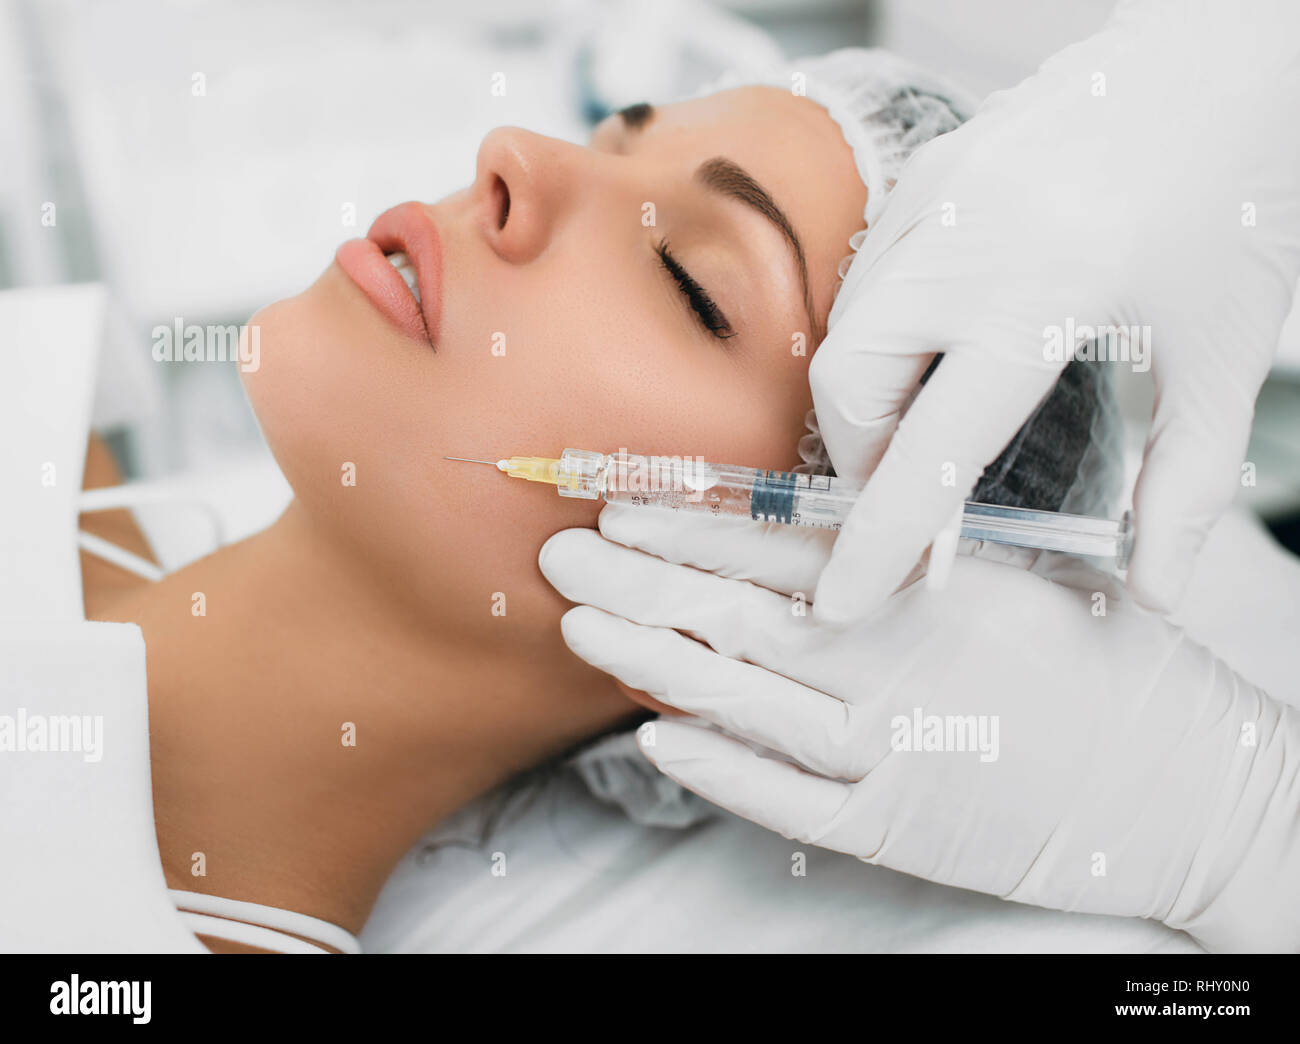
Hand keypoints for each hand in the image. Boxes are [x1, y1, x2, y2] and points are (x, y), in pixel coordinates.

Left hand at [540, 504, 1299, 951]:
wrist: (1179, 786)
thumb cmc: (1106, 662)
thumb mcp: (1021, 571)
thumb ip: (913, 550)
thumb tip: (805, 525)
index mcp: (927, 590)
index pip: (777, 554)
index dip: (686, 533)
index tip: (619, 513)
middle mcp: (895, 669)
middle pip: (735, 622)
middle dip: (637, 587)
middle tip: (562, 560)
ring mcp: (887, 755)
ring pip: (741, 703)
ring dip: (652, 662)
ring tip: (584, 627)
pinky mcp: (892, 828)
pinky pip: (782, 799)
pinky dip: (716, 765)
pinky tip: (657, 734)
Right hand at [810, 0, 1299, 621]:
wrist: (1228, 68)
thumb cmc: (1237, 206)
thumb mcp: (1219, 361)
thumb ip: (1184, 488)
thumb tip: (1151, 585)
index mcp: (1039, 301)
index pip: (926, 453)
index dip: (877, 542)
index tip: (841, 600)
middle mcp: (964, 246)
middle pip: (846, 384)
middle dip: (863, 453)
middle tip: (914, 483)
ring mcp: (936, 198)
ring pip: (846, 326)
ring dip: (870, 393)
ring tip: (929, 416)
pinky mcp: (931, 171)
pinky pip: (871, 273)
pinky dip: (886, 329)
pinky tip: (942, 338)